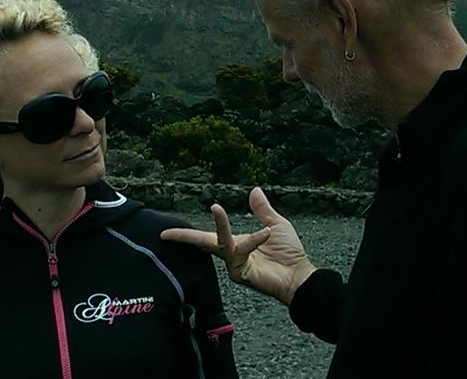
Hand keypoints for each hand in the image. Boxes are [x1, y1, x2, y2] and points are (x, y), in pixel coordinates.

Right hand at [160, 187, 316, 304]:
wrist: (300, 276)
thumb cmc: (289, 254)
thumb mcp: (276, 224)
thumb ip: (263, 210)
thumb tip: (254, 190)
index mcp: (236, 243)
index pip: (209, 236)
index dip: (190, 232)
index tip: (169, 230)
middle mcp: (231, 254)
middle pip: (203, 243)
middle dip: (184, 237)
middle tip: (165, 233)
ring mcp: (234, 265)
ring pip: (220, 243)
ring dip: (219, 225)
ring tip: (216, 208)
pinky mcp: (241, 273)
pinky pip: (242, 250)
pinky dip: (254, 240)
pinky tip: (267, 234)